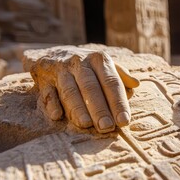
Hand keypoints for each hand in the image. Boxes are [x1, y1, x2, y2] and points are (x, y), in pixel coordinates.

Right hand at [23, 46, 138, 132]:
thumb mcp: (105, 65)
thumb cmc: (88, 65)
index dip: (118, 102)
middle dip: (99, 108)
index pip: (111, 82)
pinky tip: (57, 116)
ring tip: (86, 124)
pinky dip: (51, 103)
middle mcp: (80, 62)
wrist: (54, 53)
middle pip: (90, 87)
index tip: (124, 121)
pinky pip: (47, 92)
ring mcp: (60, 70)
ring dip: (78, 108)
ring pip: (69, 90)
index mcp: (99, 59)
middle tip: (106, 127)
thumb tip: (136, 84)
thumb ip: (121, 76)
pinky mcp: (44, 78)